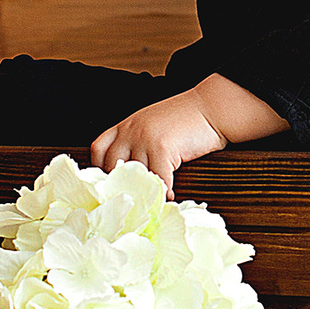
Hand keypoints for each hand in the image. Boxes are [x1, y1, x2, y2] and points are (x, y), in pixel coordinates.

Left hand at [90, 88, 228, 192]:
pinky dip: (164, 191)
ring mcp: (144, 139)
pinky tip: (171, 195)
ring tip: (152, 201)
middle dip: (121, 184)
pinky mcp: (162, 148)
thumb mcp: (152, 124)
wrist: (211, 107)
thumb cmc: (186, 118)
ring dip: (144, 191)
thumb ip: (136, 141)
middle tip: (132, 198)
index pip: (98, 149)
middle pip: (112, 166)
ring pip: (134, 175)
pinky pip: (157, 179)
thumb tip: (127, 172)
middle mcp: (131, 131)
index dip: (101, 168)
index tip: (111, 183)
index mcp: (126, 124)